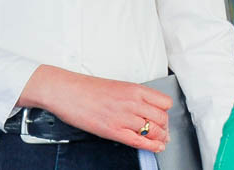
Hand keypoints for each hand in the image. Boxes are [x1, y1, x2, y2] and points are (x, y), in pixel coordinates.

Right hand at [18, 65, 171, 151]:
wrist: (67, 92)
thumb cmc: (88, 89)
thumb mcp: (118, 87)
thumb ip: (133, 97)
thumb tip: (143, 107)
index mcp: (136, 90)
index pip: (165, 102)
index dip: (166, 112)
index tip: (164, 116)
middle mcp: (133, 103)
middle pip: (162, 117)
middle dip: (165, 126)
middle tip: (164, 131)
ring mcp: (124, 117)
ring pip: (154, 130)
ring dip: (160, 137)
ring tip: (161, 140)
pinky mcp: (113, 130)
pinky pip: (138, 140)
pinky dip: (151, 146)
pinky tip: (156, 147)